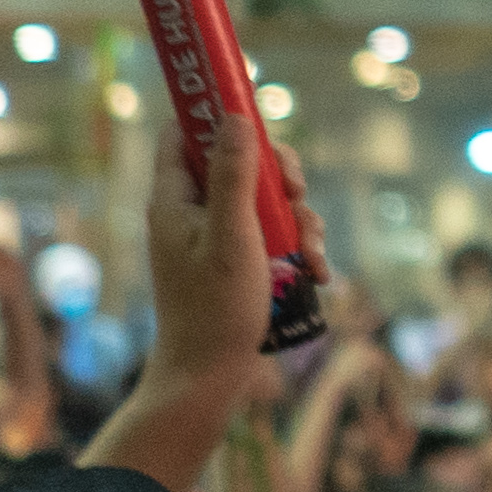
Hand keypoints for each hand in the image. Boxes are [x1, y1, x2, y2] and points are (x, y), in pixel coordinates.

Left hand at [151, 94, 286, 389]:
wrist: (208, 377)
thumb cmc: (214, 309)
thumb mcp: (232, 235)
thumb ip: (233, 175)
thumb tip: (237, 117)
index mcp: (174, 198)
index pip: (182, 131)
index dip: (214, 114)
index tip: (254, 114)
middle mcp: (190, 212)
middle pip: (237, 162)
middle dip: (278, 176)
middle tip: (297, 193)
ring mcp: (213, 238)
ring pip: (263, 200)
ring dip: (298, 219)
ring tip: (313, 253)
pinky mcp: (235, 262)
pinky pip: (270, 236)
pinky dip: (296, 248)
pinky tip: (317, 274)